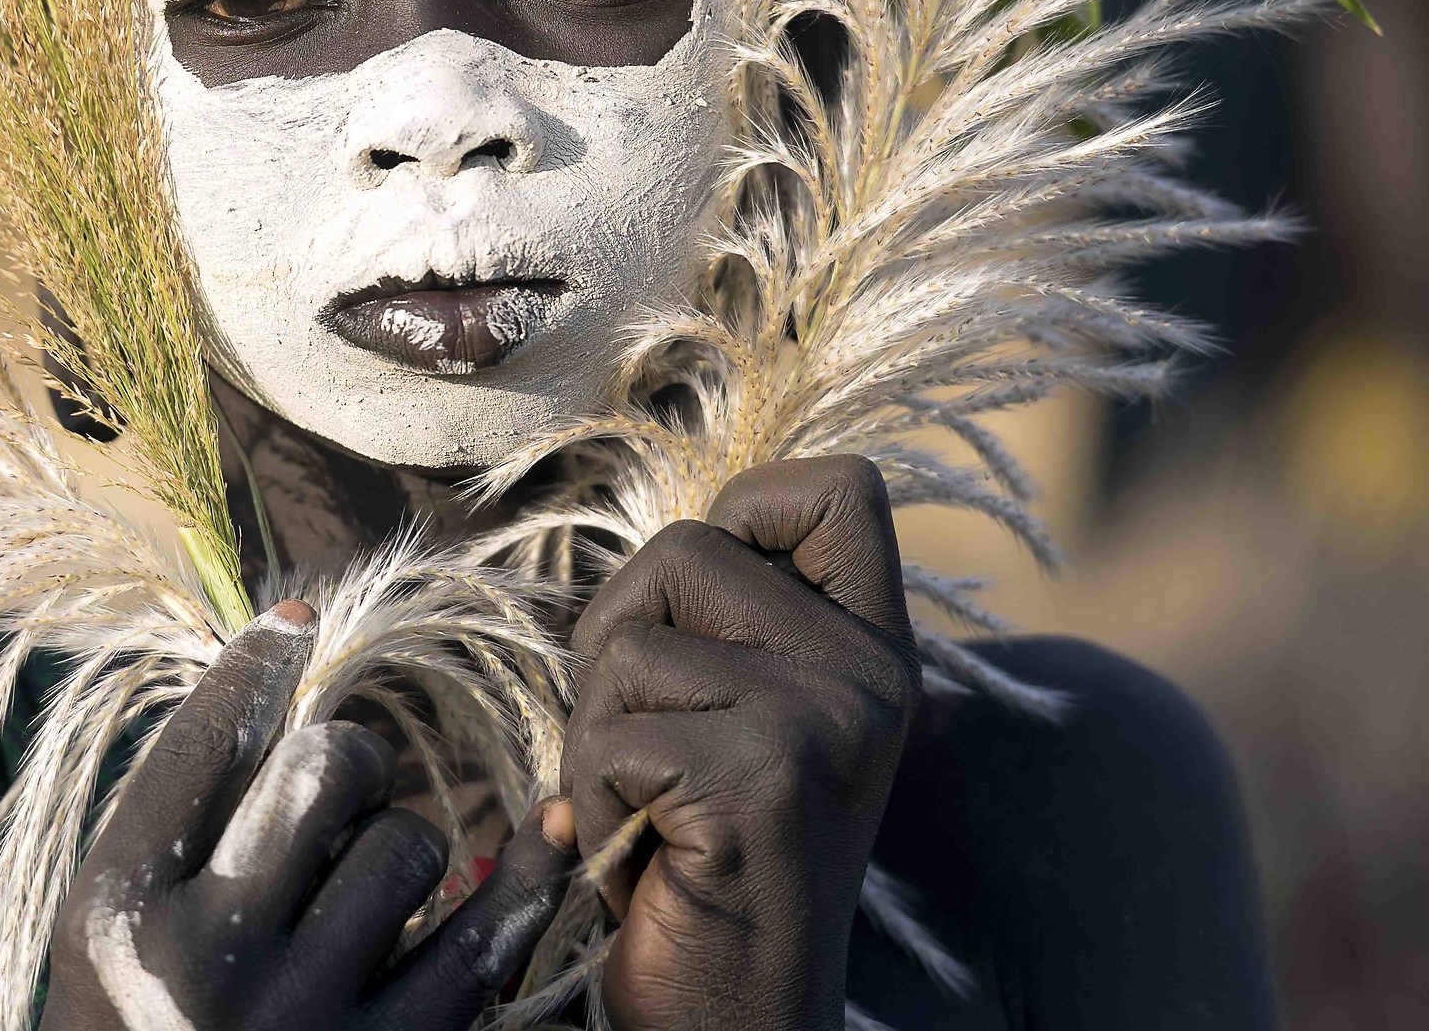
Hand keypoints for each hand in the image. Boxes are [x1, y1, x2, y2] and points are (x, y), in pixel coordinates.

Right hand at [42, 601, 576, 1030]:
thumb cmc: (137, 1010)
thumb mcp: (112, 917)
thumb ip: (179, 805)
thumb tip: (290, 635)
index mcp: (119, 912)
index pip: (207, 741)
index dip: (260, 664)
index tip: (297, 622)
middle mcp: (208, 966)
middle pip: (324, 773)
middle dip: (347, 756)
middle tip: (342, 777)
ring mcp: (306, 1021)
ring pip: (409, 845)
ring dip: (398, 842)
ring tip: (360, 885)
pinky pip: (486, 944)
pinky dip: (525, 879)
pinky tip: (543, 835)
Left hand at [563, 457, 920, 1030]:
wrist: (733, 1014)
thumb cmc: (703, 858)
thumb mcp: (741, 718)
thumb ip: (730, 624)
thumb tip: (671, 541)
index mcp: (871, 649)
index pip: (839, 487)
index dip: (744, 507)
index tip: (704, 604)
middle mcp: (868, 676)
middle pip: (681, 548)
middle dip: (619, 641)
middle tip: (654, 748)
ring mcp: (823, 723)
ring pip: (625, 644)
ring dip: (597, 733)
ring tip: (653, 810)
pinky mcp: (762, 778)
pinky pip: (607, 733)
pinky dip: (595, 797)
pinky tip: (651, 855)